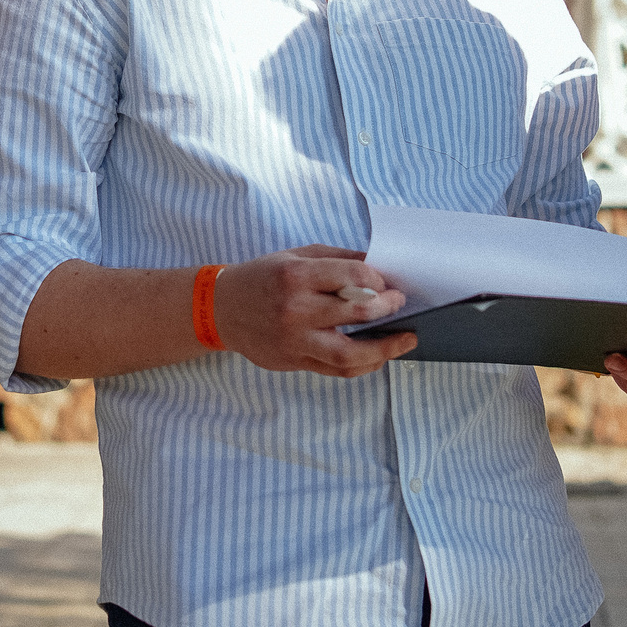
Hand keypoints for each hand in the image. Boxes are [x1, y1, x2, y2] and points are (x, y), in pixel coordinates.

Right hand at [214, 247, 414, 377]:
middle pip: (357, 312)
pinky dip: (363, 365)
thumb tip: (379, 266)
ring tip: (405, 341)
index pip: (354, 276)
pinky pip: (336, 370)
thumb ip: (338, 259)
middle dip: (387, 308)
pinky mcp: (294, 361)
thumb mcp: (297, 255)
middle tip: (401, 305)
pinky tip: (377, 356)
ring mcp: (294, 340)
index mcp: (297, 275)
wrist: (221, 309)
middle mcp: (295, 309)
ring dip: (385, 349)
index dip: (380, 280)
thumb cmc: (263, 278)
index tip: (389, 284)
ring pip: (350, 354)